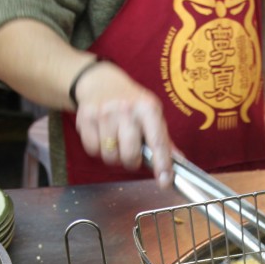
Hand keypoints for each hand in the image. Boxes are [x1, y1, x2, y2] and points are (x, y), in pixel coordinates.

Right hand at [72, 61, 174, 188]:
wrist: (100, 82)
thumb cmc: (131, 102)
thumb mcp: (152, 114)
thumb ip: (164, 140)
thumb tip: (179, 162)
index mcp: (148, 108)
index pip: (158, 142)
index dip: (162, 165)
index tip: (165, 181)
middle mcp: (126, 109)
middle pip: (130, 155)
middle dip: (132, 162)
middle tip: (131, 153)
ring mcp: (104, 113)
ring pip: (110, 157)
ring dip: (114, 157)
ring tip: (116, 142)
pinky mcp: (85, 118)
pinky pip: (93, 150)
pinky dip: (98, 150)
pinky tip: (102, 136)